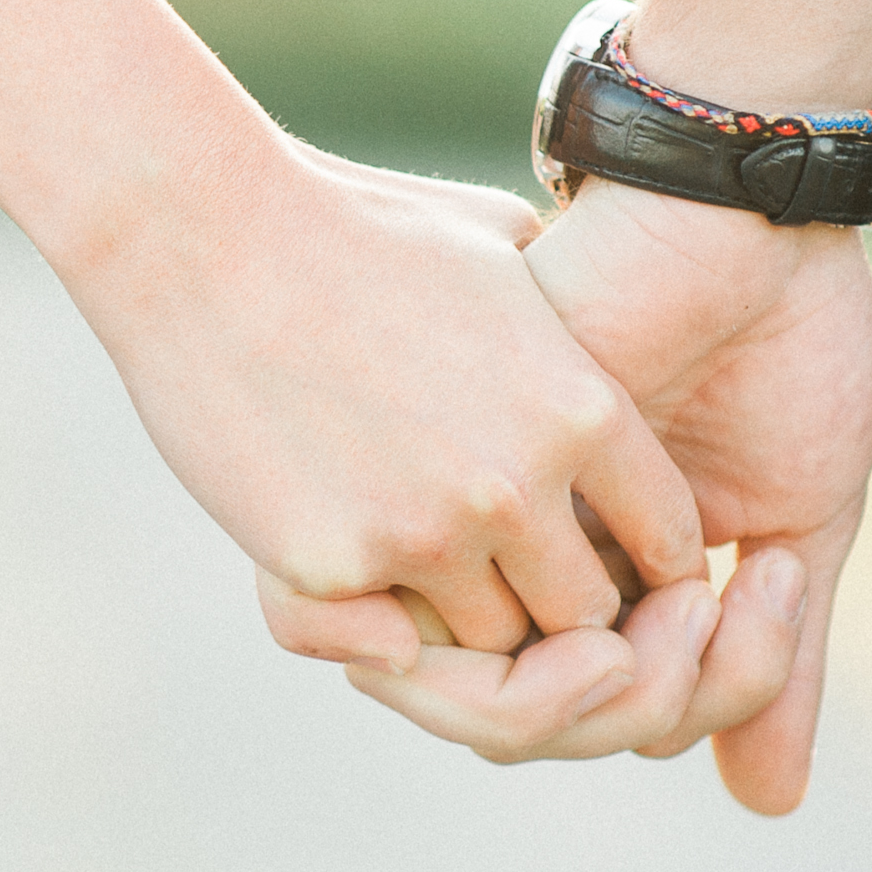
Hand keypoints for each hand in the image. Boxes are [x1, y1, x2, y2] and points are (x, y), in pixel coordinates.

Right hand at [89, 143, 710, 671]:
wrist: (201, 236)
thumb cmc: (350, 225)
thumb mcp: (498, 245)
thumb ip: (568, 320)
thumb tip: (601, 338)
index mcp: (580, 409)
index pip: (670, 540)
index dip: (638, 554)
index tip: (594, 541)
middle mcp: (516, 488)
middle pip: (585, 616)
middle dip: (552, 605)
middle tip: (504, 571)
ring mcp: (422, 536)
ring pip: (488, 645)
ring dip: (461, 615)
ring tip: (424, 562)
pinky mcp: (329, 568)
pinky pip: (381, 638)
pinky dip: (370, 608)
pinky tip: (345, 539)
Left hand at [520, 180, 871, 812]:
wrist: (746, 224)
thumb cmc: (778, 345)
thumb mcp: (794, 522)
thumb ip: (767, 666)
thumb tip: (766, 809)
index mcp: (589, 572)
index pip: (605, 718)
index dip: (701, 704)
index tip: (774, 594)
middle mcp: (522, 566)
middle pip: (559, 733)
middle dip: (689, 701)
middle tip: (759, 596)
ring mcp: (486, 537)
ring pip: (526, 721)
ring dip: (663, 684)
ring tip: (735, 578)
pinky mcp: (464, 501)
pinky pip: (497, 657)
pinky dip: (610, 656)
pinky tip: (686, 583)